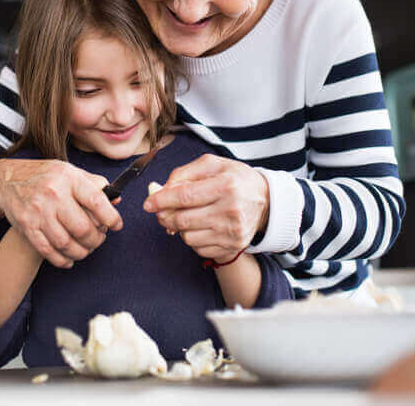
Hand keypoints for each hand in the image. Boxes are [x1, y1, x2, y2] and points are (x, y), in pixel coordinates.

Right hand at [0, 159, 122, 267]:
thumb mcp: (70, 171)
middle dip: (96, 239)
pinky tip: (69, 259)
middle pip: (82, 228)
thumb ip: (94, 184)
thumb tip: (116, 199)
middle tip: (99, 239)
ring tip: (86, 249)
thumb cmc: (44, 175)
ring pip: (66, 243)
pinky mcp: (27, 226)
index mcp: (68, 177)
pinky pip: (48, 251)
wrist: (6, 179)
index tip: (117, 225)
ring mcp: (38, 212)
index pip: (96, 201)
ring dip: (81, 252)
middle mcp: (53, 194)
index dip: (111, 217)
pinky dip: (62, 260)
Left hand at [143, 154, 268, 262]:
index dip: (161, 201)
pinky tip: (201, 227)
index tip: (148, 204)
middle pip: (182, 220)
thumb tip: (159, 189)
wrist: (265, 200)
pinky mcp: (232, 247)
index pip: (185, 196)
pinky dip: (193, 238)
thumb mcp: (212, 165)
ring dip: (179, 228)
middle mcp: (231, 211)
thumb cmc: (235, 179)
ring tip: (188, 216)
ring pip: (187, 237)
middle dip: (165, 216)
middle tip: (162, 211)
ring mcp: (232, 232)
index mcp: (226, 185)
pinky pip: (198, 248)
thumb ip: (184, 173)